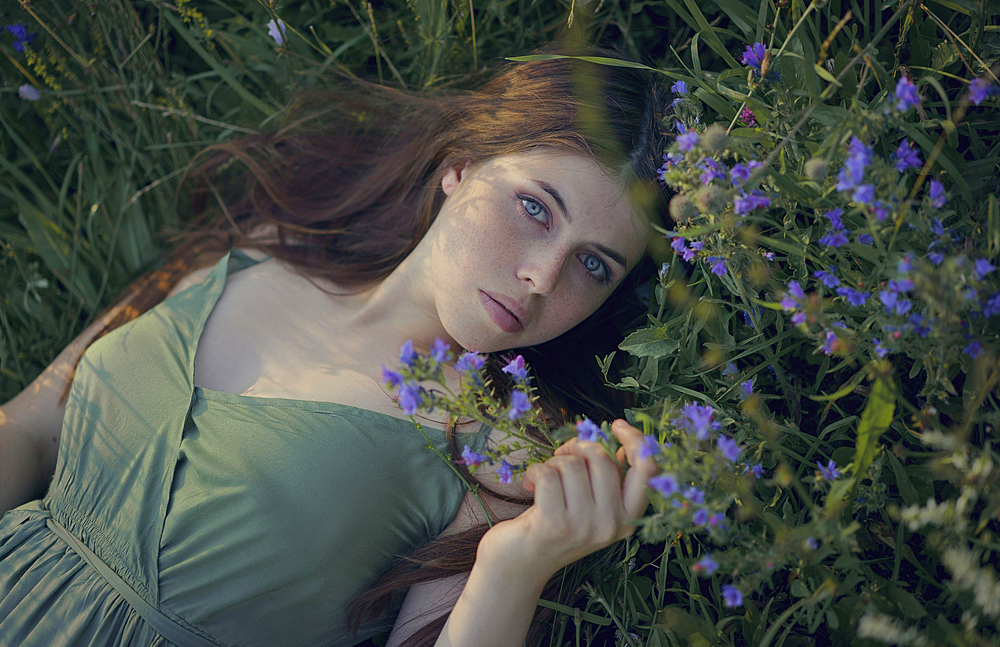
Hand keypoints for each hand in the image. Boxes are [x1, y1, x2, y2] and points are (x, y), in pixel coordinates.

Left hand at [474, 419, 658, 585]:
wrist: (518, 565)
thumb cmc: (553, 524)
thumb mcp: (590, 505)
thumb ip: (606, 477)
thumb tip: (615, 438)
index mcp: (627, 518)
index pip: (648, 471)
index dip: (636, 441)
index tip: (616, 425)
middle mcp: (611, 526)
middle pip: (603, 459)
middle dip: (577, 447)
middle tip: (560, 456)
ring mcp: (584, 527)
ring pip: (573, 464)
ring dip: (553, 462)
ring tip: (544, 479)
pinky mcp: (554, 525)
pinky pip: (548, 473)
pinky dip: (534, 471)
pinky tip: (529, 485)